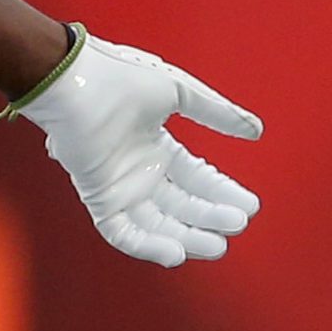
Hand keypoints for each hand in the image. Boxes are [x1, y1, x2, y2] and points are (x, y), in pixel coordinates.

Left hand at [17, 31, 260, 266]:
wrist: (75, 80)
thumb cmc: (121, 76)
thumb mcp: (181, 92)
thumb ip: (218, 114)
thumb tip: (256, 131)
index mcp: (158, 147)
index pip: (197, 179)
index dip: (223, 193)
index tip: (250, 205)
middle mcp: (140, 171)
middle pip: (182, 206)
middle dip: (211, 218)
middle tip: (238, 226)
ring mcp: (119, 186)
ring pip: (156, 225)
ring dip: (186, 238)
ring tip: (216, 247)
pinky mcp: (99, 196)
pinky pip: (121, 231)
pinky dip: (146, 246)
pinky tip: (175, 254)